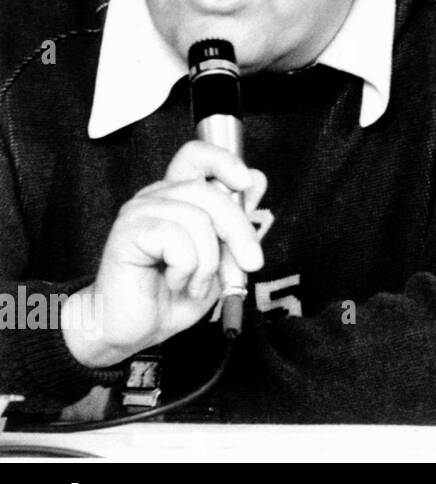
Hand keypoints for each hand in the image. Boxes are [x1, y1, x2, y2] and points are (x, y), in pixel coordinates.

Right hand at [62, 141, 266, 367]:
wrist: (134, 328)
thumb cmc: (173, 293)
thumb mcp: (220, 258)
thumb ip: (235, 221)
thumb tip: (257, 179)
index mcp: (178, 197)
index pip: (197, 155)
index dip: (224, 161)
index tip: (245, 182)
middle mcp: (157, 197)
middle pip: (210, 192)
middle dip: (239, 231)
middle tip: (251, 264)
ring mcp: (140, 212)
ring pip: (198, 219)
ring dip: (209, 261)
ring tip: (196, 283)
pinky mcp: (128, 232)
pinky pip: (176, 239)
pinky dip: (187, 269)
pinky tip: (176, 282)